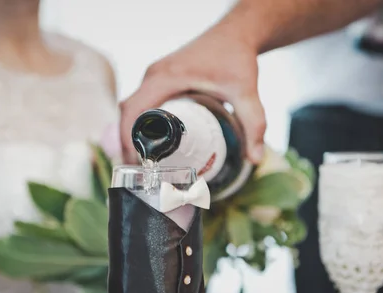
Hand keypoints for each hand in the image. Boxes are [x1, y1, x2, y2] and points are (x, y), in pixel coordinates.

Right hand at [120, 20, 265, 163]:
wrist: (237, 32)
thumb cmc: (237, 55)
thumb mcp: (245, 91)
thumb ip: (253, 123)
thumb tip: (255, 158)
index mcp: (166, 78)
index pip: (133, 111)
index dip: (128, 139)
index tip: (137, 163)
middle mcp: (155, 74)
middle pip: (127, 112)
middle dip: (128, 143)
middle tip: (140, 171)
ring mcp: (155, 75)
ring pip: (131, 107)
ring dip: (132, 133)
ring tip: (144, 162)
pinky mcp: (160, 77)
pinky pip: (140, 102)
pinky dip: (140, 123)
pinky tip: (151, 143)